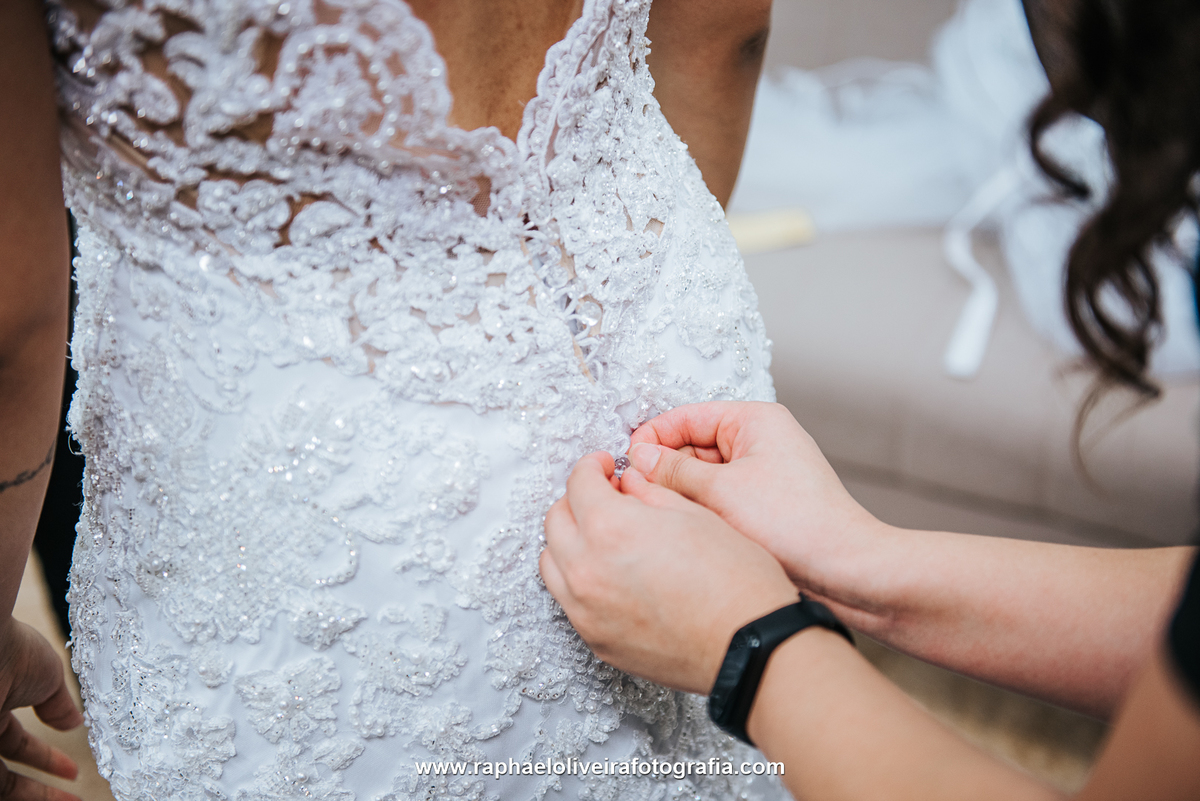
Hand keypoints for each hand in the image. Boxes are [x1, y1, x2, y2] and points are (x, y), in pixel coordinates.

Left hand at [0, 617, 82, 800]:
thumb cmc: (9, 648)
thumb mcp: (45, 674)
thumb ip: (58, 703)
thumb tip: (74, 722)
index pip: (17, 745)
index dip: (47, 760)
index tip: (74, 771)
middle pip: (4, 775)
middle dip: (39, 791)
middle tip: (71, 799)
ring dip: (35, 796)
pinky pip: (0, 785)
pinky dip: (29, 794)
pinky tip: (56, 795)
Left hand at [539, 452, 798, 694]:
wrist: (749, 645)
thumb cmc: (734, 581)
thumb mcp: (694, 514)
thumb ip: (649, 492)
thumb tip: (627, 483)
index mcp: (610, 528)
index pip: (578, 483)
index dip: (592, 466)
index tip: (604, 466)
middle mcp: (587, 570)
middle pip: (555, 521)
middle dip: (576, 500)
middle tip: (605, 496)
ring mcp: (585, 610)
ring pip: (552, 562)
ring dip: (569, 541)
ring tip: (602, 536)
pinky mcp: (595, 640)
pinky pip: (569, 600)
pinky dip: (579, 579)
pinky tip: (610, 573)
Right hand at [627, 402, 888, 606]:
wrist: (845, 571)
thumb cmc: (798, 525)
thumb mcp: (721, 491)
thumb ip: (672, 471)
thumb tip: (637, 458)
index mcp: (754, 420)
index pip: (685, 417)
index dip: (652, 439)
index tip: (627, 466)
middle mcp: (758, 442)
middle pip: (690, 447)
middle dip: (664, 472)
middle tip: (639, 498)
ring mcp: (759, 475)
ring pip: (700, 479)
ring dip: (681, 497)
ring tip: (666, 518)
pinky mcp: (760, 507)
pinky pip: (716, 502)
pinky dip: (699, 514)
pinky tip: (688, 533)